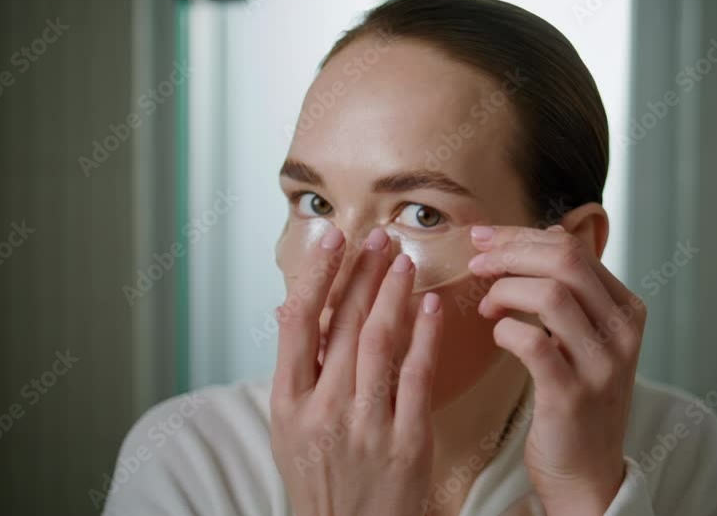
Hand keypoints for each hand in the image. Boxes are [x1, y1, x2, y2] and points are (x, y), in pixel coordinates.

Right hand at [270, 226, 444, 515]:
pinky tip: (430, 305)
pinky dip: (424, 335)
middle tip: (379, 236)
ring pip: (379, 340)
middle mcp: (323, 409)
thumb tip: (286, 309)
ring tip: (402, 259)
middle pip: (342, 323)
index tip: (332, 238)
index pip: (298, 322)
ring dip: (392, 292)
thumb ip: (293, 369)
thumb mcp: (288, 429)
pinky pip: (417, 375)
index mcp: (288, 404)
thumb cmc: (321, 480)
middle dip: (363, 272)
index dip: (317, 274)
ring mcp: (366, 425)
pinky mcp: (407, 441)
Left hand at [467, 225, 646, 515]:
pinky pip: (533, 343)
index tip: (483, 239)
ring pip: (551, 295)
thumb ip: (572, 285)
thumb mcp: (586, 334)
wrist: (586, 470)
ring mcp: (601, 364)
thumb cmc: (576, 395)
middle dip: (509, 253)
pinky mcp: (572, 395)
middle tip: (476, 264)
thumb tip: (549, 232)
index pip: (573, 248)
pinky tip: (497, 335)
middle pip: (564, 261)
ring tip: (486, 307)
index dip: (520, 236)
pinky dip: (505, 331)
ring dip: (505, 291)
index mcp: (626, 308)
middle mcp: (622, 332)